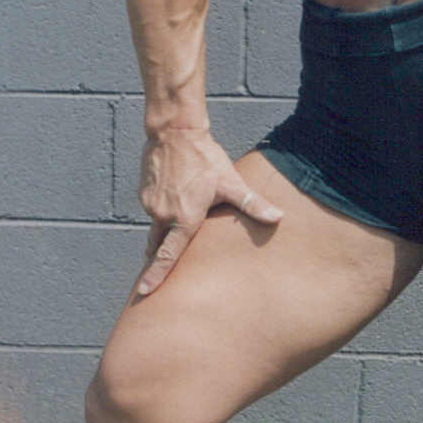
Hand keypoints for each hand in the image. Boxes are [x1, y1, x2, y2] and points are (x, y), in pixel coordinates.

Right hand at [135, 130, 282, 296]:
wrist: (175, 131)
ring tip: (180, 220)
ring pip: (158, 225)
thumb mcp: (231, 182)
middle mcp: (163, 215)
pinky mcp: (144, 192)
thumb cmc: (205, 158)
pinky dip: (162, 210)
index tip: (146, 291)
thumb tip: (278, 218)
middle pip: (159, 245)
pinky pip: (153, 209)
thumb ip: (252, 204)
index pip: (168, 255)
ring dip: (166, 229)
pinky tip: (174, 198)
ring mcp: (151, 203)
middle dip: (158, 259)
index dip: (157, 275)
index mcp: (184, 219)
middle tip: (158, 273)